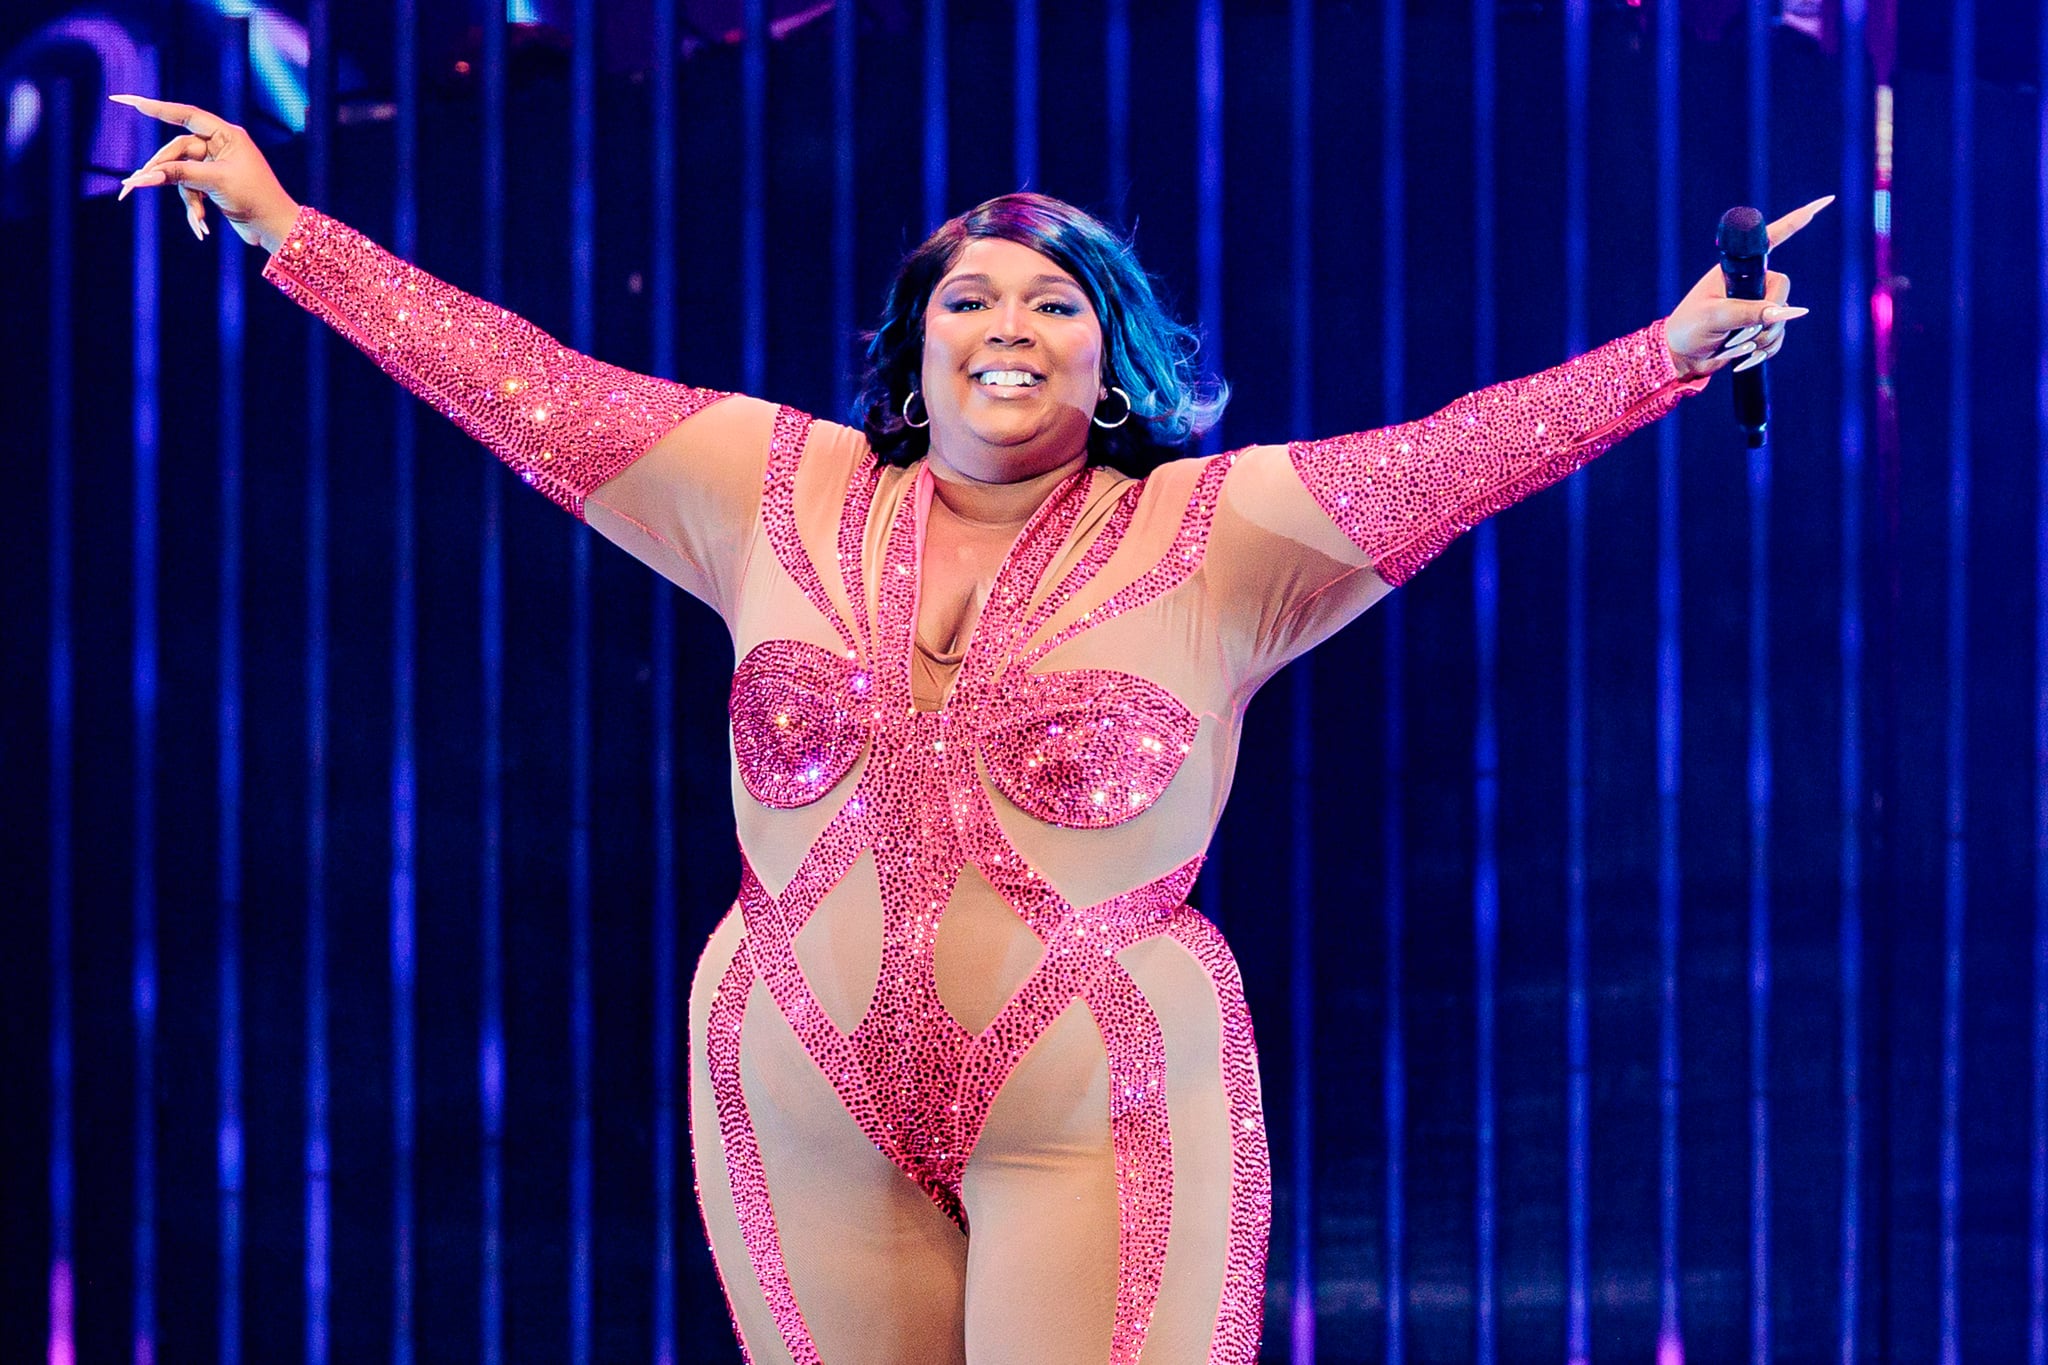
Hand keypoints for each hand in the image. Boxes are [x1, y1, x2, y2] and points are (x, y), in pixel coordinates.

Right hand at [108, 94, 300, 251]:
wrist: (274, 227)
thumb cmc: (255, 198)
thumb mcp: (215, 182)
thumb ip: (179, 175)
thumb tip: (144, 175)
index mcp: (226, 135)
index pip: (184, 114)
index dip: (155, 107)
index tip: (125, 100)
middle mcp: (220, 146)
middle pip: (177, 151)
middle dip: (164, 171)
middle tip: (135, 185)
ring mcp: (215, 165)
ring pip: (181, 174)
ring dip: (188, 199)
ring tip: (198, 220)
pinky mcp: (212, 184)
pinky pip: (190, 190)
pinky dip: (194, 207)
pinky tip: (202, 228)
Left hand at [1664, 195, 1832, 380]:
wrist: (1682, 356)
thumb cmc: (1690, 328)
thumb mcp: (1716, 317)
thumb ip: (1750, 312)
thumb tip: (1786, 312)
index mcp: (1737, 269)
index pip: (1772, 240)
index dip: (1797, 221)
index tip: (1825, 202)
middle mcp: (1751, 282)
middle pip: (1782, 290)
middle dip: (1768, 317)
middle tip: (1740, 334)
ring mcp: (1758, 304)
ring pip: (1783, 318)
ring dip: (1763, 338)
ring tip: (1734, 345)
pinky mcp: (1760, 326)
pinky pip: (1779, 336)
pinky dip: (1766, 350)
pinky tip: (1744, 357)